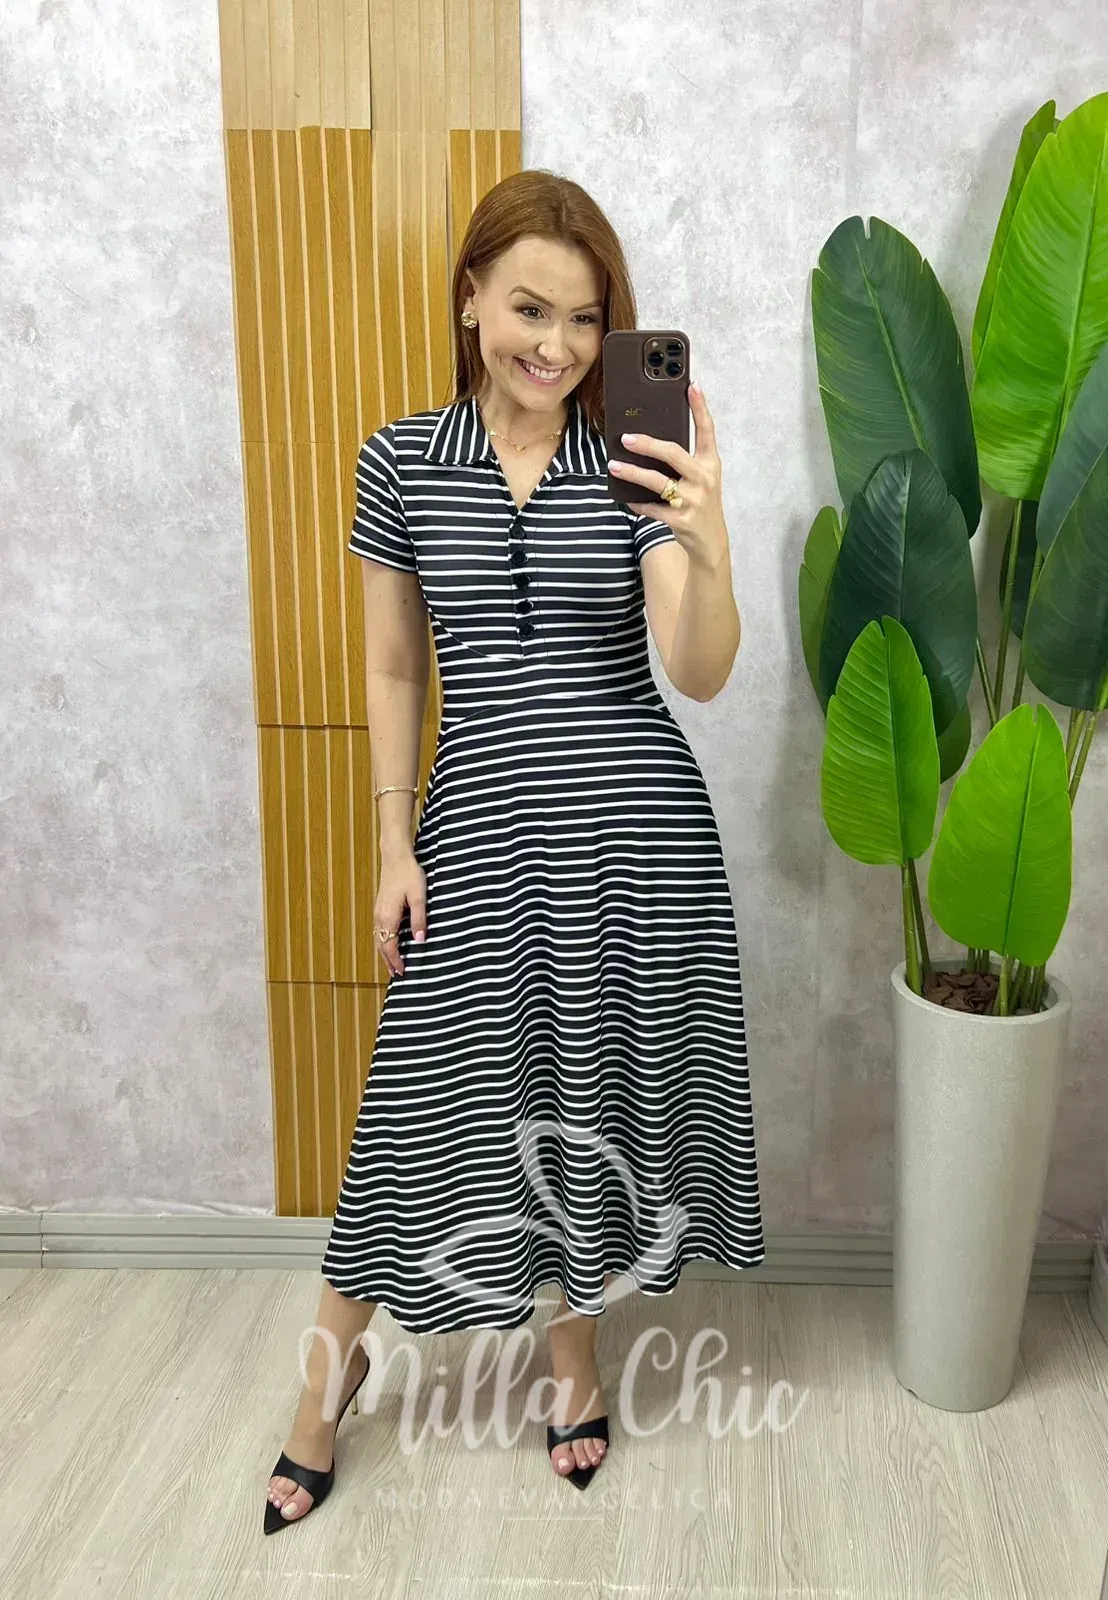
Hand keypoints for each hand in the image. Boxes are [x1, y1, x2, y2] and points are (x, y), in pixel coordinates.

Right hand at [374, 857, 427, 976]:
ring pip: (379, 938)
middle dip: (388, 961)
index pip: (390, 945)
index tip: (403, 972)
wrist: (396, 857)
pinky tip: (390, 943)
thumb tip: (420, 940)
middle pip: (381, 945)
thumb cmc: (409, 874)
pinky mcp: (380, 906)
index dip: (396, 960)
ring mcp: (378, 911)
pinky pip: (379, 930)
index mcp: (389, 916)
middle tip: (397, 974)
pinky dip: (384, 942)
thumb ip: (419, 919)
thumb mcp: (419, 897)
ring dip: (385, 953)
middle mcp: (380, 916)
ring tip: (393, 964)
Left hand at [609, 380, 728, 565]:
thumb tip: (650, 441)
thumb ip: (684, 460)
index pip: (707, 431)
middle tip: (626, 438)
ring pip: (657, 481)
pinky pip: (651, 507)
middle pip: (673, 453)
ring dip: (632, 473)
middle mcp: (704, 479)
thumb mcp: (701, 478)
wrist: (710, 540)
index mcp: (711, 463)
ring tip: (614, 465)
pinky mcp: (681, 519)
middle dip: (647, 444)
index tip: (691, 385)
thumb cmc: (700, 502)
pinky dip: (636, 502)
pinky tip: (624, 497)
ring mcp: (693, 499)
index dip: (700, 407)